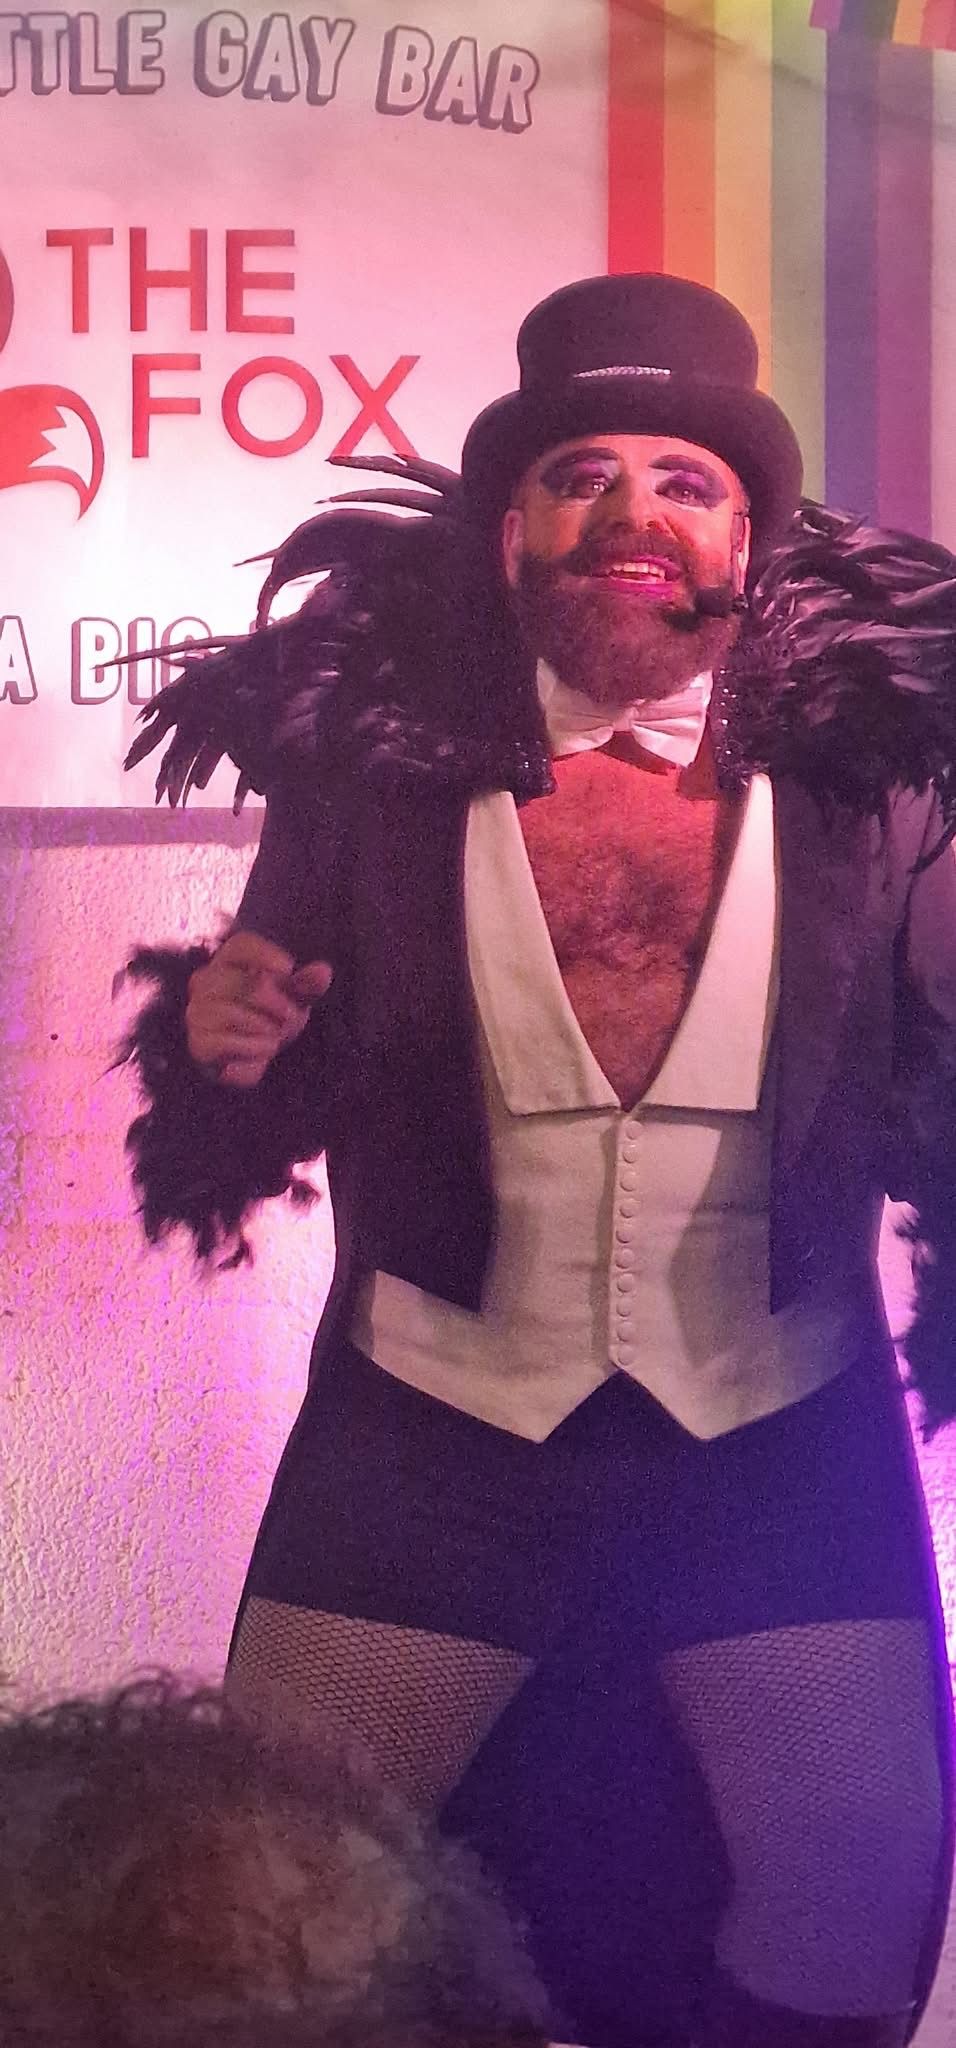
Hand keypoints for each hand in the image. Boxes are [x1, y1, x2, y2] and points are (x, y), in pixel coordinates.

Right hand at [186, 931, 332, 1088]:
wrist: (249, 1055)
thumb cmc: (270, 1015)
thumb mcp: (293, 998)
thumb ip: (306, 985)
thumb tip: (323, 971)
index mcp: (228, 960)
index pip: (241, 945)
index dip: (265, 954)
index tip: (288, 969)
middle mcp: (206, 981)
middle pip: (244, 983)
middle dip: (275, 1003)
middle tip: (289, 1017)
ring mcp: (197, 1011)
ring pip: (232, 1013)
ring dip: (264, 1028)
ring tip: (275, 1036)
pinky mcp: (198, 1042)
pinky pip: (225, 1042)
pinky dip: (252, 1049)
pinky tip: (262, 1050)